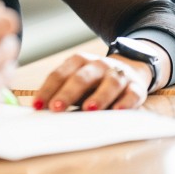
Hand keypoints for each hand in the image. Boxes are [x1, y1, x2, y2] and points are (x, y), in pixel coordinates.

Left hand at [32, 52, 149, 111]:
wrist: (130, 70)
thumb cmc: (95, 83)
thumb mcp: (78, 83)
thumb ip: (62, 93)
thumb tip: (42, 110)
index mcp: (79, 62)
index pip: (60, 75)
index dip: (48, 90)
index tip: (37, 105)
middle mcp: (98, 65)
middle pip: (82, 77)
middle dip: (68, 93)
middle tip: (56, 107)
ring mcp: (119, 75)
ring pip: (110, 83)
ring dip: (99, 96)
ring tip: (88, 109)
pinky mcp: (136, 87)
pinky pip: (132, 94)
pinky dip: (125, 102)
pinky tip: (118, 111)